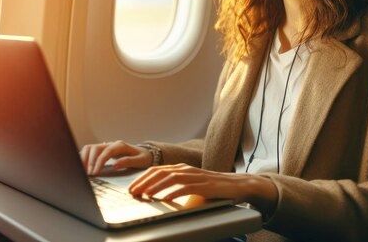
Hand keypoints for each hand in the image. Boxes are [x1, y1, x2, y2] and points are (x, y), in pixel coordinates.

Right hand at [79, 140, 152, 175]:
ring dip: (84, 158)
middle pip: (94, 148)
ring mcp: (106, 146)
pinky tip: (82, 166)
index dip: (98, 162)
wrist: (145, 152)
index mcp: (120, 146)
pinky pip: (89, 151)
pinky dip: (84, 158)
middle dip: (89, 161)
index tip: (95, 172)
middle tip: (87, 174)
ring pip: (90, 148)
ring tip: (82, 171)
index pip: (106, 152)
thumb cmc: (143, 157)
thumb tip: (115, 164)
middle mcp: (111, 144)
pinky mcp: (102, 150)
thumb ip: (128, 161)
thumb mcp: (140, 160)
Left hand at [128, 163, 277, 212]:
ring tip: (145, 195)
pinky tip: (166, 199)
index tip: (131, 187)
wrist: (235, 184)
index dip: (142, 178)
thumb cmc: (211, 186)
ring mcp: (194, 176)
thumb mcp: (190, 182)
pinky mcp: (203, 185)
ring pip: (170, 179)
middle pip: (159, 172)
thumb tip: (156, 193)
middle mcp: (185, 169)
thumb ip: (175, 184)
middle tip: (133, 192)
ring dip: (156, 187)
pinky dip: (175, 193)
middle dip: (144, 182)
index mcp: (180, 167)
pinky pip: (186, 188)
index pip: (156, 170)